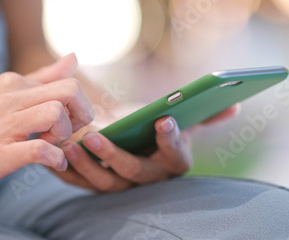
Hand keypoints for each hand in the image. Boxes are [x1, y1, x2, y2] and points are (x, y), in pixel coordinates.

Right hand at [0, 54, 93, 192]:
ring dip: (65, 135)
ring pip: (56, 115)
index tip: (66, 123)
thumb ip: (42, 77)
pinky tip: (51, 163)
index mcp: (14, 84)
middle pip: (70, 92)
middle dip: (82, 115)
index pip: (68, 83)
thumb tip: (73, 58)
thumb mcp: (4, 93)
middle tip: (67, 133)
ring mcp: (4, 125)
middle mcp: (11, 98)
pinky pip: (40, 150)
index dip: (78, 106)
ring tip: (54, 146)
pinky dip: (54, 159)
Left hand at [52, 104, 239, 191]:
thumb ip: (204, 114)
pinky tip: (54, 150)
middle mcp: (147, 178)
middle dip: (115, 156)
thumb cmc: (151, 127)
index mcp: (171, 161)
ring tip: (69, 144)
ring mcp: (120, 184)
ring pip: (103, 183)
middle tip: (96, 135)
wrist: (126, 141)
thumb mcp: (176, 119)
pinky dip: (66, 170)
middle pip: (134, 172)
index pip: (176, 156)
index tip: (164, 119)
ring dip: (85, 165)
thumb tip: (235, 104)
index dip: (171, 139)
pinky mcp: (94, 184)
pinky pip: (79, 182)